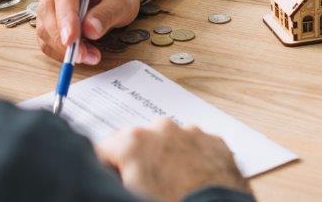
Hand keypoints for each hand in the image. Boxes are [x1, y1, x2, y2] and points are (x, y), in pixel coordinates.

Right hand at [35, 0, 150, 63]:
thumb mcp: (123, 1)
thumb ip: (108, 13)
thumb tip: (90, 30)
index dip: (65, 17)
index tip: (71, 39)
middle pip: (48, 10)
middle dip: (62, 38)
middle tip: (83, 56)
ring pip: (43, 26)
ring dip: (61, 47)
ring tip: (88, 55)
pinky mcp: (47, 18)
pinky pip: (45, 38)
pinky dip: (58, 51)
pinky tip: (79, 53)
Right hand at [96, 118, 249, 201]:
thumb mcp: (131, 192)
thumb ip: (118, 177)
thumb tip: (117, 178)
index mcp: (134, 142)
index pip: (106, 148)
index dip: (109, 168)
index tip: (117, 179)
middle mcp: (162, 129)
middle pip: (140, 141)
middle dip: (141, 159)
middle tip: (148, 185)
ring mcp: (191, 133)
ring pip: (169, 140)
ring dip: (168, 156)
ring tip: (174, 184)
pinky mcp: (215, 142)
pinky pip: (196, 145)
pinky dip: (194, 158)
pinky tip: (194, 179)